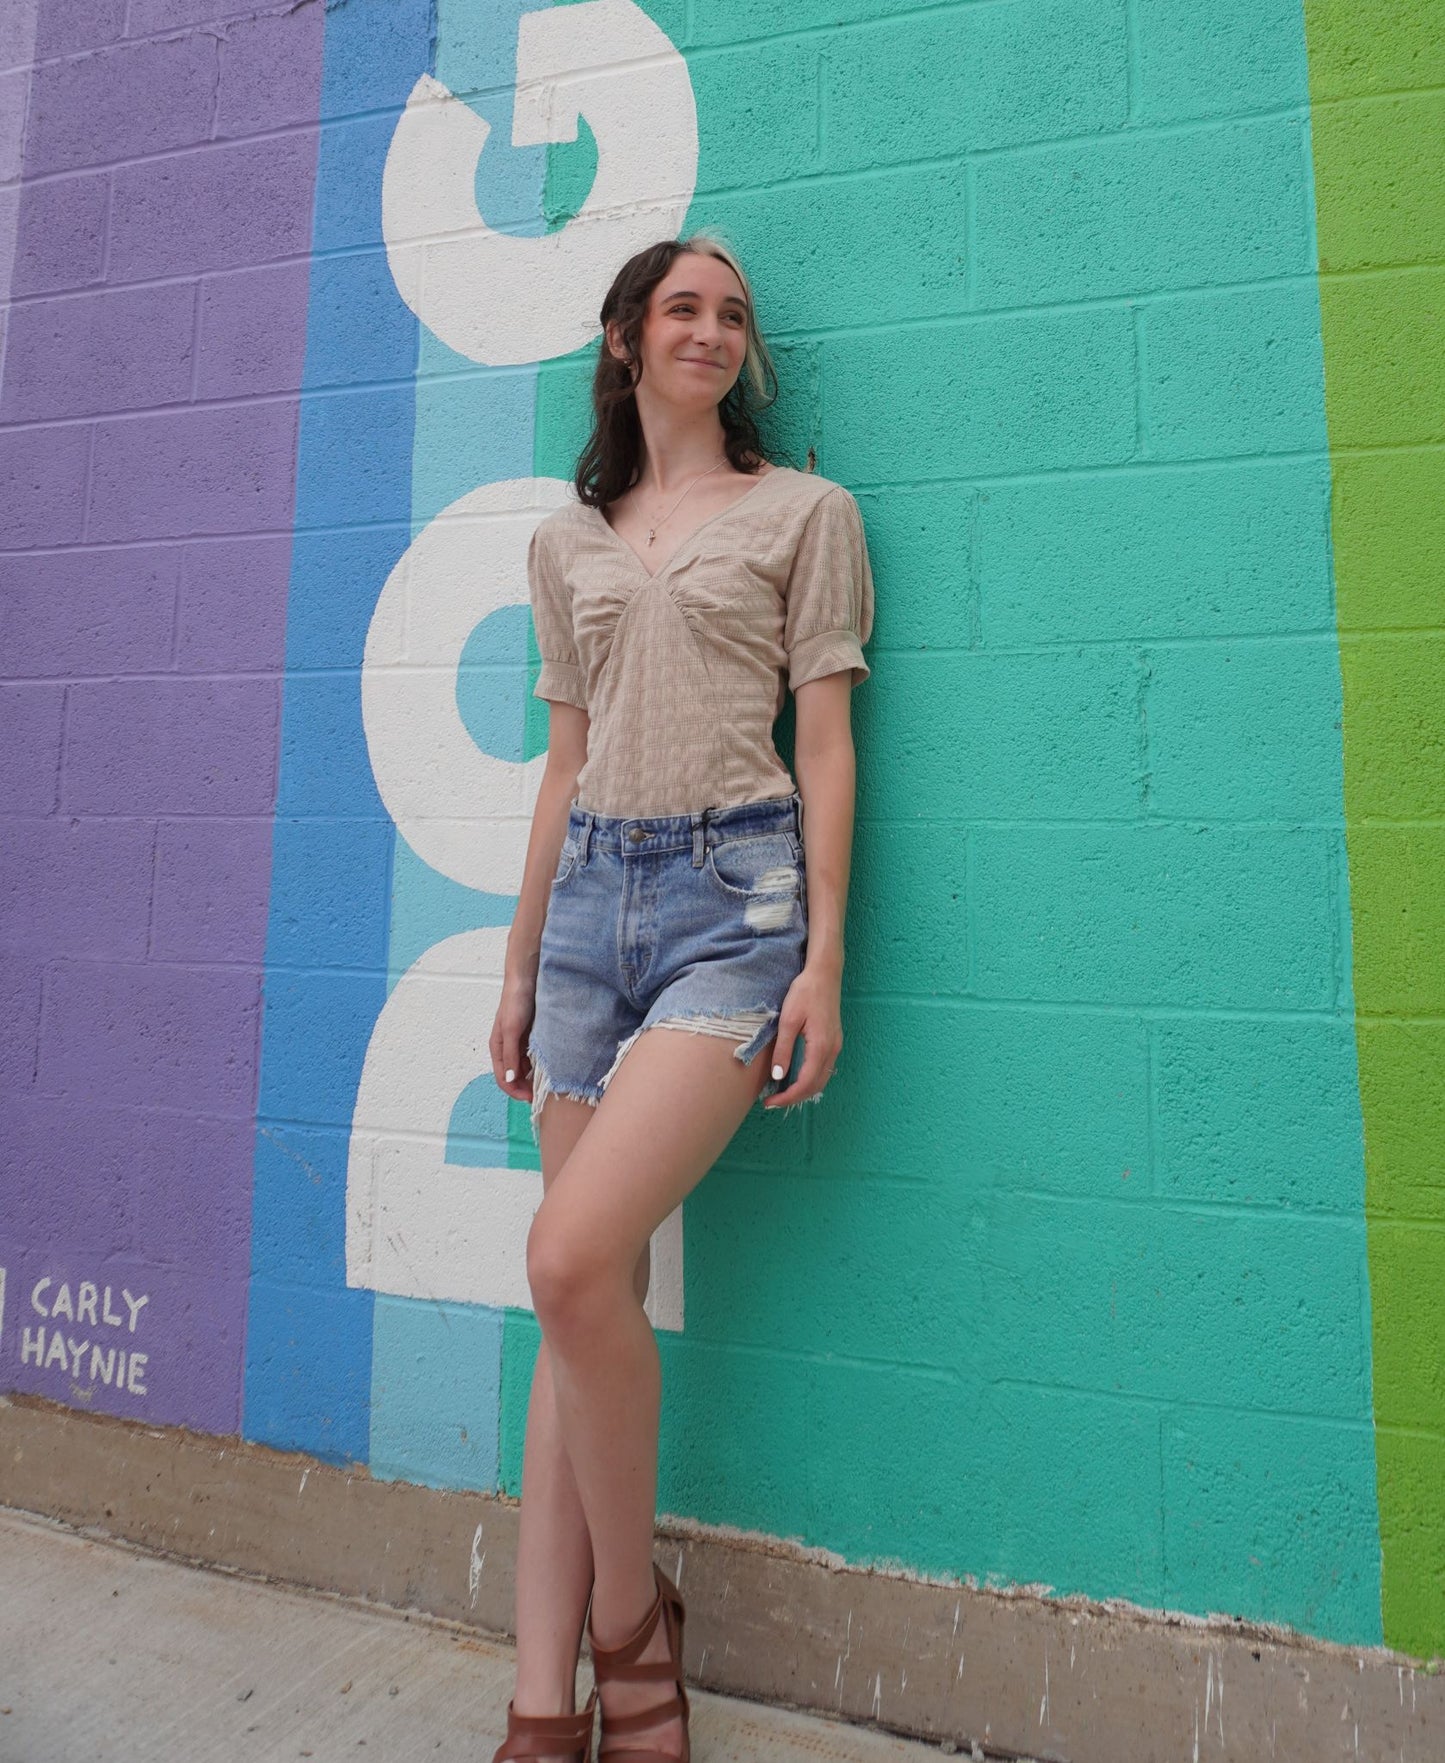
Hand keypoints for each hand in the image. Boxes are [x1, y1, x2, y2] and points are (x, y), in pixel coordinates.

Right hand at [491, 972, 537, 1103]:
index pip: (503, 1079)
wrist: (527, 978)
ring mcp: (520, 1042)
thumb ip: (510, 1056)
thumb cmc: (515, 1001)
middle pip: (514, 1076)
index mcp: (497, 1048)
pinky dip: (541, 1063)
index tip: (531, 1098)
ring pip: (526, 1067)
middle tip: (543, 1093)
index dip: (515, 1091)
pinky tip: (552, 1064)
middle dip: (526, 1087)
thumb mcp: (512, 1030)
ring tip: (549, 1081)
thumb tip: (509, 1080)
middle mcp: (508, 1047)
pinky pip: (535, 1055)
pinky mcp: (532, 1035)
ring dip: (534, 1076)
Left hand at [762, 961, 842, 1108]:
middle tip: (772, 1102)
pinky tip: (796, 1077)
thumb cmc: (805, 993)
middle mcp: (832, 1050)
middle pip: (816, 1086)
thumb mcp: (788, 1020)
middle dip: (795, 1098)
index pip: (805, 1083)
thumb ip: (784, 1049)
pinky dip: (810, 1079)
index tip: (769, 1103)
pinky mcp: (833, 1041)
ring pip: (822, 1079)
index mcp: (821, 1046)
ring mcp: (835, 1045)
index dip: (787, 1098)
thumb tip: (778, 1076)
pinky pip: (824, 1068)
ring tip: (782, 1093)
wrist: (824, 974)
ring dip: (803, 1090)